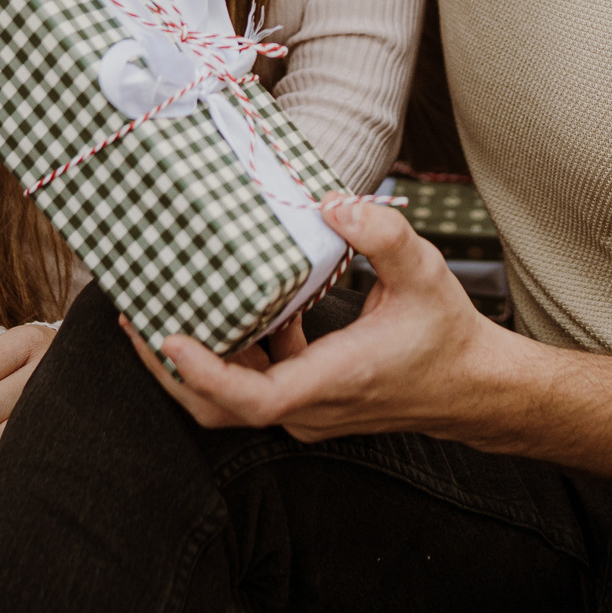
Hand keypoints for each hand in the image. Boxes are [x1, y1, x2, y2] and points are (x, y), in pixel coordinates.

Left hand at [125, 194, 525, 445]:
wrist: (474, 387)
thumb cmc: (447, 335)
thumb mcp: (424, 272)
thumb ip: (382, 233)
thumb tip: (333, 202)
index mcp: (331, 380)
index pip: (250, 397)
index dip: (201, 372)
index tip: (166, 336)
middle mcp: (310, 407)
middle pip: (219, 408)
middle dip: (171, 371)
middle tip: (137, 322)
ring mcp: (308, 410)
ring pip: (232, 401)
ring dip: (195, 363)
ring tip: (164, 313)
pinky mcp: (311, 400)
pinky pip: (256, 386)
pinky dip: (233, 355)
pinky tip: (234, 310)